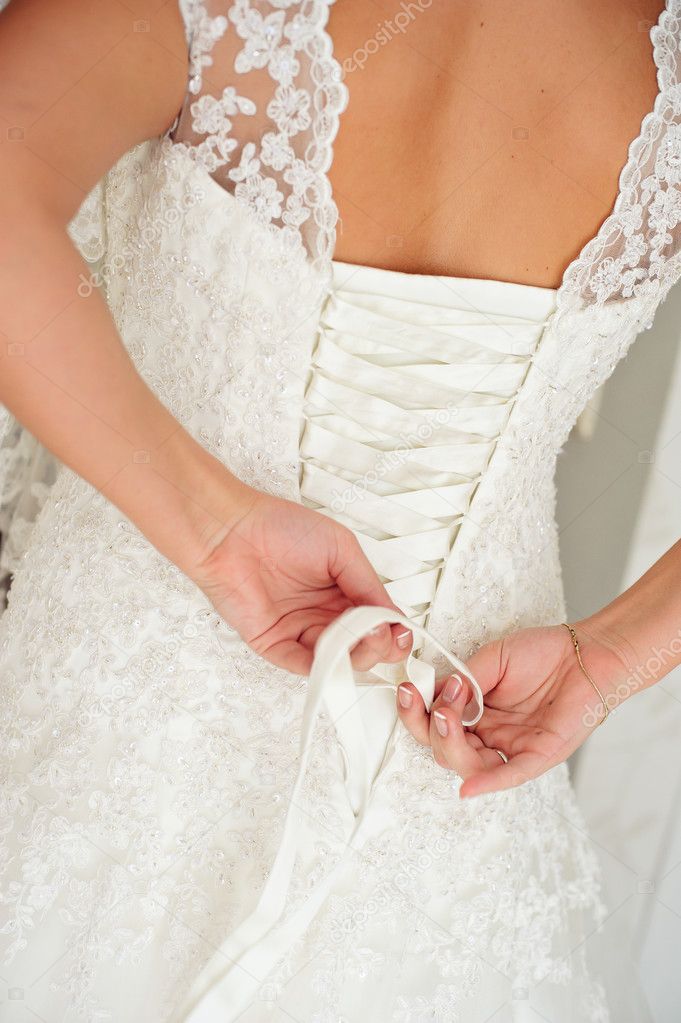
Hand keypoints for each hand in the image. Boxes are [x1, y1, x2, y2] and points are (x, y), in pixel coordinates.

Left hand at [191, 485, 412, 674]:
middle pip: (362, 647)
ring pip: (338, 661)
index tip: (402, 631)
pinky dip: (326, 667)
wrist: (231, 530)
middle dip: (379, 647)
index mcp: (343, 592)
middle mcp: (324, 615)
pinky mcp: (275, 645)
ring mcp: (300, 632)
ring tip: (364, 638)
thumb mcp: (341, 548)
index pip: (377, 623)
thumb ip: (368, 584)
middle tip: (382, 635)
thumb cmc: (281, 527)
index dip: (393, 631)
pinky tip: (339, 654)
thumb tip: (393, 617)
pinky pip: (305, 666)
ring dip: (357, 656)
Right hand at [396, 622, 630, 797]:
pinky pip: (510, 775)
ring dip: (451, 746)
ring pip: (469, 766)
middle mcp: (488, 735)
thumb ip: (464, 680)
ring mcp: (511, 747)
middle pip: (444, 750)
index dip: (417, 713)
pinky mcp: (538, 756)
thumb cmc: (541, 653)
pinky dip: (487, 783)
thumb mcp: (491, 659)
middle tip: (436, 706)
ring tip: (448, 717)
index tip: (410, 690)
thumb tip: (438, 698)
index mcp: (473, 713)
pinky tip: (468, 788)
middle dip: (431, 730)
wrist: (585, 652)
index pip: (433, 725)